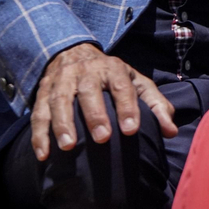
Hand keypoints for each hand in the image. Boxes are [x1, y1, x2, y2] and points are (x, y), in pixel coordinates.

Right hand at [29, 43, 177, 160]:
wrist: (74, 53)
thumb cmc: (112, 77)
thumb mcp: (137, 83)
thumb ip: (156, 106)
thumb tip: (171, 131)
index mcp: (113, 69)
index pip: (122, 86)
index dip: (127, 108)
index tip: (131, 131)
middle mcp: (86, 72)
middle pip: (88, 91)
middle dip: (95, 115)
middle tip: (102, 138)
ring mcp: (62, 80)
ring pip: (59, 101)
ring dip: (62, 124)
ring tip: (68, 148)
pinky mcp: (43, 92)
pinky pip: (38, 112)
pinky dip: (39, 134)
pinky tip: (43, 155)